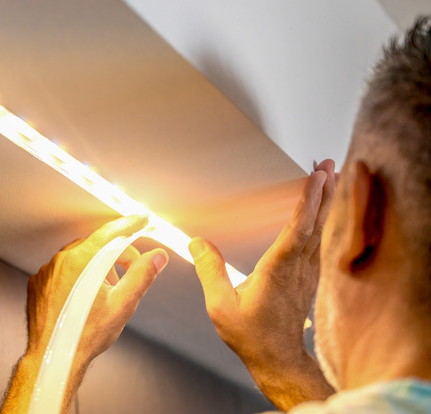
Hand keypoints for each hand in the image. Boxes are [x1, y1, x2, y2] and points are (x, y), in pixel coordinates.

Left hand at [26, 215, 168, 364]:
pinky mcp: (37, 284)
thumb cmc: (85, 336)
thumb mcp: (123, 305)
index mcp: (81, 261)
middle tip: (131, 270)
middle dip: (116, 254)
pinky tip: (85, 297)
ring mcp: (46, 272)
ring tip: (108, 291)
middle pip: (95, 246)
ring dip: (96, 267)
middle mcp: (60, 261)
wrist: (54, 357)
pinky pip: (61, 271)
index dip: (130, 225)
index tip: (142, 220)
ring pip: (78, 258)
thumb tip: (157, 257)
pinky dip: (76, 277)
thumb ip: (142, 276)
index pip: (110, 233)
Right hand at [189, 160, 336, 409]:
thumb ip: (209, 270)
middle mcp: (298, 267)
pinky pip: (317, 240)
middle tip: (326, 164)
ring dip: (324, 202)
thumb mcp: (220, 304)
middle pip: (315, 222)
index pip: (298, 227)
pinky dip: (320, 219)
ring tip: (327, 177)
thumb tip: (196, 242)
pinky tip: (318, 211)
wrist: (278, 359)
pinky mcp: (307, 277)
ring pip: (319, 229)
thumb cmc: (251, 334)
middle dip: (323, 191)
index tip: (316, 176)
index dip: (308, 200)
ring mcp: (306, 272)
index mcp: (279, 269)